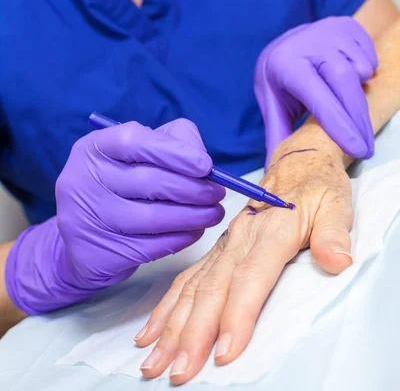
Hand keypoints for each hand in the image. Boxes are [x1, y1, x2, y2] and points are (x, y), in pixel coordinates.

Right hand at [5, 119, 224, 314]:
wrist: (82, 240)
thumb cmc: (120, 185)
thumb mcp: (136, 154)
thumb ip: (170, 144)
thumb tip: (204, 163)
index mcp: (94, 148)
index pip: (133, 141)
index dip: (173, 152)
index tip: (206, 166)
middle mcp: (82, 179)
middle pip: (148, 182)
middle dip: (193, 189)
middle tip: (218, 194)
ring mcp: (86, 219)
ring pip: (152, 218)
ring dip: (193, 216)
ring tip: (214, 214)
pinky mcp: (97, 254)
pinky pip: (149, 247)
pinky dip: (179, 239)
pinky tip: (194, 231)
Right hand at [135, 139, 351, 383]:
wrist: (297, 164)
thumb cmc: (316, 188)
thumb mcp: (336, 205)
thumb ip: (334, 234)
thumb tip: (338, 261)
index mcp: (271, 230)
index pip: (250, 277)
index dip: (237, 314)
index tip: (226, 350)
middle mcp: (241, 238)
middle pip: (212, 288)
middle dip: (193, 332)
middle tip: (179, 370)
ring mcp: (224, 244)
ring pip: (192, 287)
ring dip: (172, 325)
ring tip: (154, 359)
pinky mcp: (217, 249)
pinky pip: (186, 279)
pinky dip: (166, 306)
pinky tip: (152, 329)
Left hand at [254, 16, 376, 164]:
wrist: (287, 40)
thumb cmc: (280, 77)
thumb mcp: (273, 102)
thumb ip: (278, 134)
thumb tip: (275, 171)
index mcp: (287, 65)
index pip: (319, 98)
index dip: (340, 125)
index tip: (358, 150)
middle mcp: (310, 44)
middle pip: (345, 84)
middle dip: (359, 121)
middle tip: (366, 149)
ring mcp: (331, 31)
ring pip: (360, 70)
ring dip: (360, 93)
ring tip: (346, 103)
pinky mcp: (348, 26)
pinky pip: (369, 56)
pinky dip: (365, 73)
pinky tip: (348, 79)